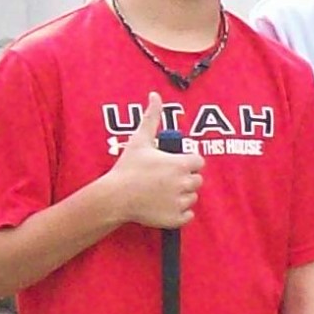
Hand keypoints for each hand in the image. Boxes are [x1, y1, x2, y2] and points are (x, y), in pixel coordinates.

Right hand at [101, 95, 202, 230]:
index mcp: (181, 164)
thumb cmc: (128, 168)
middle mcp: (185, 184)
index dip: (187, 162)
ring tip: (160, 192)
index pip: (198, 162)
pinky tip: (163, 205)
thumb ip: (152, 117)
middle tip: (164, 179)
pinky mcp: (176, 219)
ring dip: (181, 195)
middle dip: (184, 179)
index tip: (172, 164)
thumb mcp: (140, 140)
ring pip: (191, 198)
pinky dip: (179, 213)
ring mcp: (181, 202)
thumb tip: (155, 95)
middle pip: (197, 180)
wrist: (115, 197)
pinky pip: (187, 216)